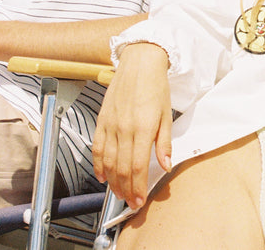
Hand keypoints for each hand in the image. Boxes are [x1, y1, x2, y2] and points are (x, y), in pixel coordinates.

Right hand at [92, 43, 172, 210]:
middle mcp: (124, 128)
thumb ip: (164, 143)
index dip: (138, 187)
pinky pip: (97, 147)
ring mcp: (110, 124)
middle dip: (126, 189)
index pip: (138, 166)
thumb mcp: (167, 114)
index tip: (139, 200)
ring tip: (118, 193)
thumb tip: (166, 165)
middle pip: (122, 168)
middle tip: (130, 202)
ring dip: (112, 181)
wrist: (140, 62)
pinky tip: (102, 175)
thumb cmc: (155, 85)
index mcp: (143, 127)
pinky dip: (98, 164)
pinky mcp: (102, 120)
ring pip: (108, 161)